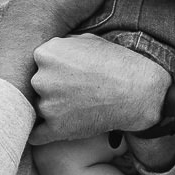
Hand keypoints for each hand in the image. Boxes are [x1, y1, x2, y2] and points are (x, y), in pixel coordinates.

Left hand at [29, 35, 169, 142]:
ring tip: (75, 106)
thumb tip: (49, 50)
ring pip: (38, 107)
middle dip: (50, 88)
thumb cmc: (116, 63)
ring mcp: (47, 105)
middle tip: (70, 90)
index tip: (64, 74)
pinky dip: (41, 133)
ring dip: (51, 109)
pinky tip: (50, 128)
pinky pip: (36, 134)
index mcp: (45, 53)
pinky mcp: (56, 128)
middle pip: (35, 85)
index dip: (51, 68)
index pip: (38, 63)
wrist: (138, 91)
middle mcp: (41, 78)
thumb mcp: (87, 40)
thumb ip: (62, 45)